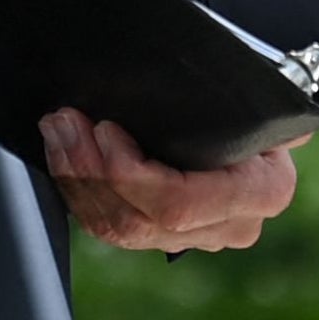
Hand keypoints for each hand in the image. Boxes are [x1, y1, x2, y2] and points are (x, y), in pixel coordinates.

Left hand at [38, 108, 306, 251]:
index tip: (104, 130)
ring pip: (120, 229)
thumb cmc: (251, 95)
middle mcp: (231, 224)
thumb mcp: (255, 89)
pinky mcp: (166, 234)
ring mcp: (197, 236)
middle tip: (63, 121)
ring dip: (76, 179)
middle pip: (141, 221)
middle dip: (89, 171)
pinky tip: (63, 155)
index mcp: (261, 191)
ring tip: (56, 130)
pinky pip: (113, 226)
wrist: (258, 114)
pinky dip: (80, 191)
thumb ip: (240, 93)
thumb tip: (236, 83)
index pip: (180, 204)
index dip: (129, 174)